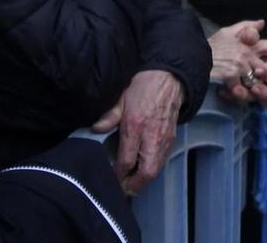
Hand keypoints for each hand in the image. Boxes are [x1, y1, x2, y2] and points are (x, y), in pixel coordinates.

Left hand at [92, 70, 183, 194]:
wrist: (170, 77)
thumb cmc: (144, 86)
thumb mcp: (122, 98)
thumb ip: (109, 116)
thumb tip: (95, 129)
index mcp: (135, 126)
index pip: (126, 160)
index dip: (118, 174)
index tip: (111, 178)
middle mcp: (151, 136)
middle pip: (146, 172)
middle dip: (134, 185)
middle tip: (123, 189)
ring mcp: (164, 139)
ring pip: (156, 169)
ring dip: (144, 179)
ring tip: (131, 182)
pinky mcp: (172, 138)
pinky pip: (162, 160)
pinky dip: (152, 168)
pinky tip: (143, 167)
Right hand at [208, 20, 266, 106]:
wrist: (191, 56)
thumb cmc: (210, 46)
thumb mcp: (227, 32)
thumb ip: (246, 27)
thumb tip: (262, 23)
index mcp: (251, 44)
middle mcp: (248, 54)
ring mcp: (240, 65)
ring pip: (260, 82)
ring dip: (265, 94)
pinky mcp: (230, 76)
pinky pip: (242, 91)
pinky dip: (243, 98)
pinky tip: (245, 101)